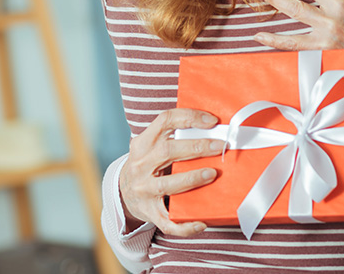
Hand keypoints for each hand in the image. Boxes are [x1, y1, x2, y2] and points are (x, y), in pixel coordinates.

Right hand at [119, 108, 224, 235]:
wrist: (123, 192)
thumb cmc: (148, 164)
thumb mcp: (152, 146)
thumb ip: (174, 136)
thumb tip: (214, 128)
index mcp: (143, 143)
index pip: (165, 121)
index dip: (189, 117)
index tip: (212, 121)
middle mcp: (140, 165)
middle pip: (168, 150)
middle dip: (197, 147)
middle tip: (220, 146)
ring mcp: (143, 190)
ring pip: (167, 185)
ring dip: (191, 178)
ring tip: (213, 174)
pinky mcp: (149, 212)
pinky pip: (167, 221)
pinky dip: (185, 225)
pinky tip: (201, 222)